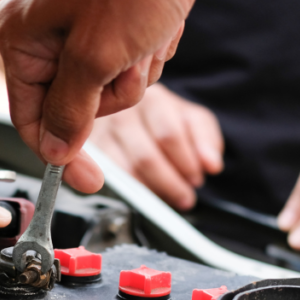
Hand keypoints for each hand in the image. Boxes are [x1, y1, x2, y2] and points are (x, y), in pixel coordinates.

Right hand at [0, 0, 194, 191]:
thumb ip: (72, 111)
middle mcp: (47, 35)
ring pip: (111, 88)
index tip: (89, 180)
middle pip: (78, 106)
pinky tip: (156, 24)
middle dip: (114, 91)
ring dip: (137, 72)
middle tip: (127, 57)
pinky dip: (152, 51)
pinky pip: (133, 64)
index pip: (32, 118)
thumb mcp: (96, 55)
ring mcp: (83, 29)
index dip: (61, 153)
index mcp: (24, 40)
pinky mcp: (116, 23)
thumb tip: (55, 151)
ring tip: (144, 34)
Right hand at [90, 84, 222, 209]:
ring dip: (150, 192)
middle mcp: (121, 113)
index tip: (196, 180)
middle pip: (146, 157)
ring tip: (167, 200)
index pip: (169, 135)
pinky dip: (129, 194)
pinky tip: (143, 198)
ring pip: (126, 172)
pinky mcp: (87, 156)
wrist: (121, 108)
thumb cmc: (159, 118)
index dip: (186, 163)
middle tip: (185, 197)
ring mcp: (100, 134)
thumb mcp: (188, 119)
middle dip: (170, 183)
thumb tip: (212, 165)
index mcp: (152, 100)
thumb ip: (204, 137)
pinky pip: (109, 181)